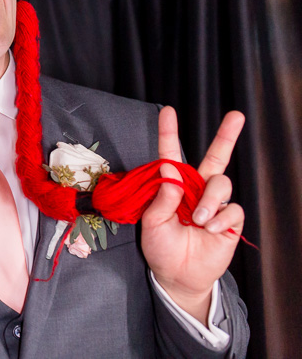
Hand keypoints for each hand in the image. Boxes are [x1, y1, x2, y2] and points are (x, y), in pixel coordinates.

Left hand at [141, 106, 244, 321]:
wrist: (177, 275)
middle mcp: (196, 189)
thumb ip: (161, 198)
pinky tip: (210, 230)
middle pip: (216, 157)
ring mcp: (214, 204)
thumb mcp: (151, 223)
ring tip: (198, 220)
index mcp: (173, 186)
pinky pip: (232, 209)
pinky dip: (220, 219)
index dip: (169, 133)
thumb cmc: (161, 247)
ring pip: (222, 183)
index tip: (168, 111)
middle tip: (236, 115)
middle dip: (226, 135)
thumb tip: (170, 170)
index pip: (171, 155)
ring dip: (209, 200)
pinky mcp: (229, 220)